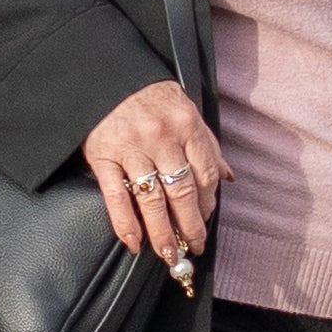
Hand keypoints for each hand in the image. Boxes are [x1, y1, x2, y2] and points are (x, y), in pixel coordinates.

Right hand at [81, 79, 228, 281]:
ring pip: (152, 199)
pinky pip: (116, 196)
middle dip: (191, 226)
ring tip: (170, 256)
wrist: (106, 75)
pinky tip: (134, 243)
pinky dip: (126, 223)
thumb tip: (228, 178)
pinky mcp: (103, 156)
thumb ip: (206, 145)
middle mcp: (161, 137)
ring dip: (163, 233)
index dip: (208, 204)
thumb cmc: (150, 97)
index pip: (205, 173)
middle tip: (194, 248)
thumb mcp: (185, 111)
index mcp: (186, 124)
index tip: (206, 222)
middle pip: (182, 191)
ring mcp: (131, 148)